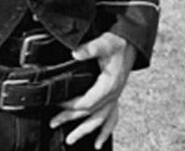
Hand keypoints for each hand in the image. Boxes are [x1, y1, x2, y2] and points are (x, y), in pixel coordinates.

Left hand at [50, 33, 137, 147]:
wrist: (131, 43)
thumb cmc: (119, 44)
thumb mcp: (104, 43)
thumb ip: (90, 49)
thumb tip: (75, 53)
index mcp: (109, 85)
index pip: (88, 103)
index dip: (71, 106)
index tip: (57, 104)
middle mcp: (113, 95)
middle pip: (91, 114)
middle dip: (71, 120)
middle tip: (53, 123)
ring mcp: (114, 97)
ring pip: (100, 120)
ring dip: (86, 131)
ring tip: (71, 140)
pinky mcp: (114, 96)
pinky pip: (111, 118)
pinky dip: (105, 131)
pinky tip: (98, 142)